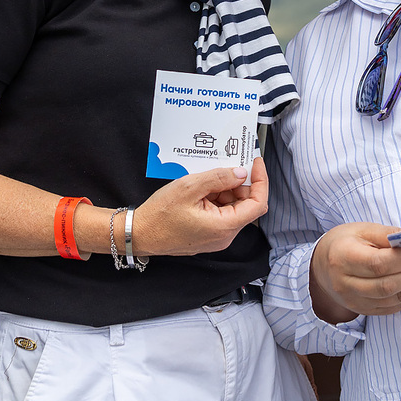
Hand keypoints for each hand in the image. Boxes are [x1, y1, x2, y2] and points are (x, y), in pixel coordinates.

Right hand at [133, 156, 268, 256]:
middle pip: (246, 205)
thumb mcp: (189, 187)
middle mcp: (224, 236)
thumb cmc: (159, 216)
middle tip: (228, 164)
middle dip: (240, 183)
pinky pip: (221, 213)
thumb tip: (240, 173)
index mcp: (224, 227)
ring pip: (233, 208)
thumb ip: (218, 178)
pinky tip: (203, 187)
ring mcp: (216, 237)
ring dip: (226, 190)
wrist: (139, 234)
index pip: (258, 204)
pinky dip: (217, 198)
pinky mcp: (208, 234)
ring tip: (208, 176)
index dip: (261, 181)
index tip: (255, 163)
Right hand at [310, 221, 400, 323]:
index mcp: (343, 258)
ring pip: (394, 299)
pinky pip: (393, 307)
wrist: (322, 267)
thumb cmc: (343, 243)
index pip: (379, 264)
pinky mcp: (364, 311)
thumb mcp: (361, 230)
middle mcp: (346, 284)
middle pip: (388, 285)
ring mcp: (354, 301)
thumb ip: (388, 234)